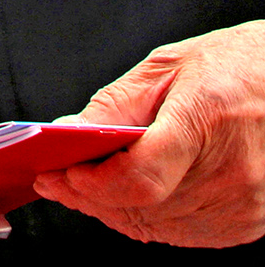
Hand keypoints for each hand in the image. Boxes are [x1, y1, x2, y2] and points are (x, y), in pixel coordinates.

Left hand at [33, 19, 264, 246]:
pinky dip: (147, 219)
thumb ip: (115, 105)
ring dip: (112, 211)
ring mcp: (246, 204)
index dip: (91, 184)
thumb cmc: (238, 65)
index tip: (57, 174)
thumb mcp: (167, 67)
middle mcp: (232, 172)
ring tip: (83, 188)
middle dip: (87, 197)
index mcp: (206, 122)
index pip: (139, 178)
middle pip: (142, 207)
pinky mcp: (251, 221)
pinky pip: (183, 234)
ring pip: (157, 226)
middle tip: (54, 180)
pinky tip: (127, 198)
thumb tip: (67, 133)